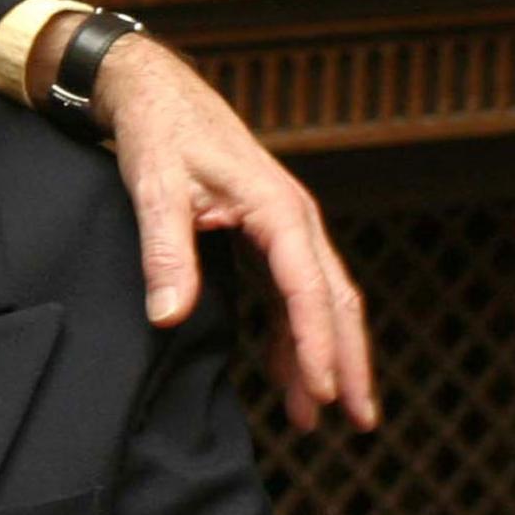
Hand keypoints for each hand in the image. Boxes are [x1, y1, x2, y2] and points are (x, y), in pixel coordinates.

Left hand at [87, 31, 377, 432]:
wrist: (156, 92)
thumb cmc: (159, 134)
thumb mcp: (155, 189)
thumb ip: (166, 253)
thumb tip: (168, 317)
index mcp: (276, 207)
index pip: (307, 288)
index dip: (316, 344)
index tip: (321, 393)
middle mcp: (294, 219)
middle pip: (335, 300)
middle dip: (348, 362)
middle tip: (359, 423)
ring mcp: (285, 229)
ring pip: (321, 301)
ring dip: (323, 357)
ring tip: (321, 419)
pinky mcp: (267, 236)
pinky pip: (293, 295)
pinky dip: (295, 336)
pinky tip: (288, 377)